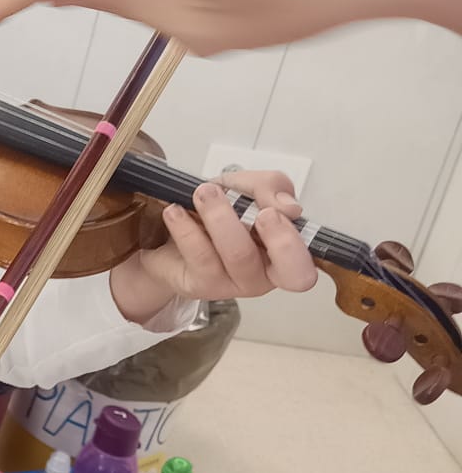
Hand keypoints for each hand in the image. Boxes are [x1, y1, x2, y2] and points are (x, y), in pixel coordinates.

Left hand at [109, 169, 317, 324]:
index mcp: (282, 255)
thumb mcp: (245, 188)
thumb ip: (270, 187)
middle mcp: (262, 275)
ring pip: (238, 255)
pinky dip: (186, 227)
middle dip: (276, 238)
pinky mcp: (199, 284)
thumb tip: (288, 206)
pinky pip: (199, 255)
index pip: (304, 267)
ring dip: (222, 218)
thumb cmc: (218, 214)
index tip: (272, 212)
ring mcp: (231, 285)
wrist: (168, 232)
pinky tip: (176, 211)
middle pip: (283, 269)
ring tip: (204, 193)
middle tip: (258, 211)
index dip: (295, 245)